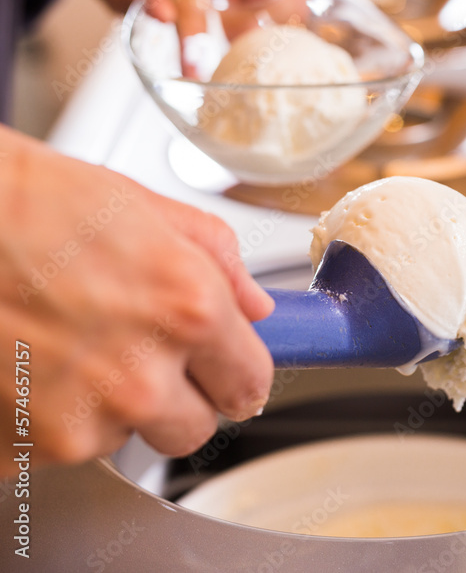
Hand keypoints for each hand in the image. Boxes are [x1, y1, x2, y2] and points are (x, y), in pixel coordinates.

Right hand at [0, 126, 274, 475]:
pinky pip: (57, 446)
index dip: (236, 374)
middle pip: (193, 429)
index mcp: (188, 312)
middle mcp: (140, 378)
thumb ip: (216, 259)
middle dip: (177, 398)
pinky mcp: (20, 450)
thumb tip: (254, 304)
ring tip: (64, 342)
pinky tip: (26, 362)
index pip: (249, 384)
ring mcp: (76, 422)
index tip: (225, 371)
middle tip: (138, 353)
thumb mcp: (140, 206)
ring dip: (105, 405)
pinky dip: (45, 416)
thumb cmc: (22, 204)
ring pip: (121, 436)